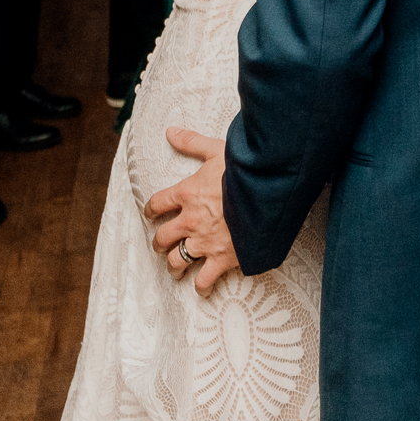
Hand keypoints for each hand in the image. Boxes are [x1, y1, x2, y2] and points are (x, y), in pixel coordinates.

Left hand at [144, 128, 238, 294]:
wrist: (268, 193)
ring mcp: (204, 242)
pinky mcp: (222, 258)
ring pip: (176, 261)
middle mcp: (190, 220)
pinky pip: (204, 279)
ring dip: (173, 266)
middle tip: (161, 245)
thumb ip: (191, 142)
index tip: (151, 214)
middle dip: (159, 242)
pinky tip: (200, 289)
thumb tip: (170, 131)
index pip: (157, 204)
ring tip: (175, 269)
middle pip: (162, 237)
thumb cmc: (245, 170)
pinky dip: (200, 286)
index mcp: (186, 193)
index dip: (151, 210)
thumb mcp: (216, 150)